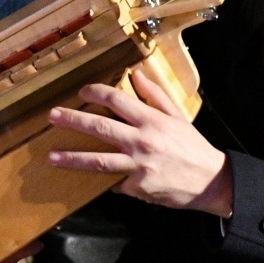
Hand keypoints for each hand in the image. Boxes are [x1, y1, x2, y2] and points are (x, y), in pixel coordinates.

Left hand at [47, 67, 233, 216]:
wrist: (210, 181)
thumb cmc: (193, 147)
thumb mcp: (177, 117)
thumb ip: (155, 96)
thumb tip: (135, 74)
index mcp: (152, 120)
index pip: (117, 100)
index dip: (96, 93)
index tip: (81, 92)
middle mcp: (142, 141)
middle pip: (100, 128)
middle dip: (73, 121)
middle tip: (53, 116)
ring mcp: (138, 166)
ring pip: (98, 161)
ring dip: (72, 158)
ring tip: (52, 156)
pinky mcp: (138, 187)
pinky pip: (117, 183)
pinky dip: (111, 182)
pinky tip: (103, 183)